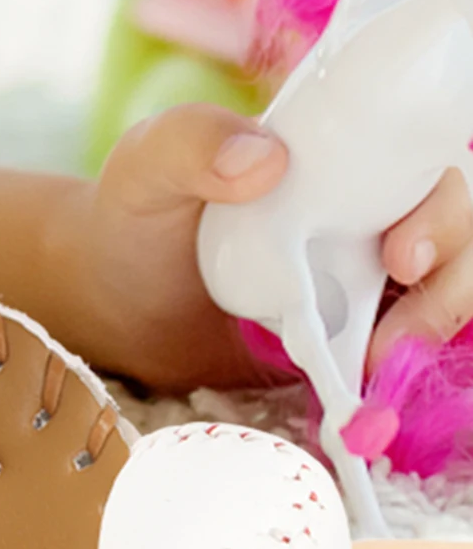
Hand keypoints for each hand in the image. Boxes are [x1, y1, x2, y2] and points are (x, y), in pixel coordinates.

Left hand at [50, 104, 472, 396]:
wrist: (111, 298)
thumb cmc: (134, 213)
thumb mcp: (147, 164)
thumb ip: (189, 142)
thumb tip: (265, 157)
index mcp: (332, 154)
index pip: (424, 163)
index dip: (441, 207)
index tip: (403, 255)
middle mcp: (364, 211)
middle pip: (457, 233)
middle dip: (454, 282)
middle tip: (396, 333)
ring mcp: (364, 278)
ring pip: (448, 293)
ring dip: (438, 332)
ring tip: (376, 367)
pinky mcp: (353, 338)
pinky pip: (409, 355)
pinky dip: (408, 379)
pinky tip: (370, 405)